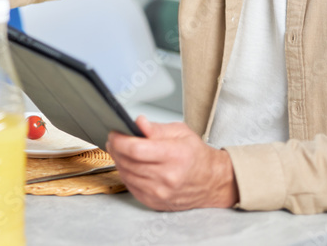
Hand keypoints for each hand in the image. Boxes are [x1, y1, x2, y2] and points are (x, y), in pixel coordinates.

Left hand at [107, 116, 238, 210]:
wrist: (212, 182)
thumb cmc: (196, 156)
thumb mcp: (180, 132)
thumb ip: (156, 128)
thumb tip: (138, 123)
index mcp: (174, 156)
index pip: (135, 149)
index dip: (119, 140)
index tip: (114, 133)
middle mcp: (167, 177)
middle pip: (127, 162)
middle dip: (116, 149)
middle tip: (115, 140)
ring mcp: (161, 193)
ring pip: (126, 175)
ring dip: (119, 162)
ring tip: (121, 151)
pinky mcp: (155, 202)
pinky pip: (131, 187)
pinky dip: (126, 175)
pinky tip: (130, 166)